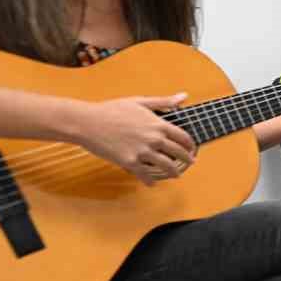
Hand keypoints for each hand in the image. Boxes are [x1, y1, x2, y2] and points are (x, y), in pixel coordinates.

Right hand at [73, 92, 197, 185]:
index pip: (182, 137)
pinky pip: (145, 175)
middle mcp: (154, 139)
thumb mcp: (140, 102)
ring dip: (173, 172)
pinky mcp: (130, 162)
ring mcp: (143, 152)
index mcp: (158, 124)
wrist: (88, 122)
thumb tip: (183, 97)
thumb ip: (164, 102)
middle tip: (190, 163)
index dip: (190, 144)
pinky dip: (150, 181)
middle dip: (186, 159)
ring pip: (165, 166)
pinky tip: (152, 183)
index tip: (192, 148)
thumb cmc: (112, 110)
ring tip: (175, 175)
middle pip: (178, 153)